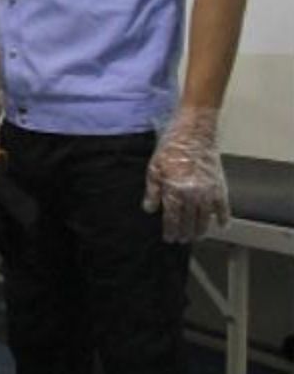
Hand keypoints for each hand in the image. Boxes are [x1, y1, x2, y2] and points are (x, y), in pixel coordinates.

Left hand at [142, 107, 228, 242]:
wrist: (194, 132)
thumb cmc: (171, 147)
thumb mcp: (154, 168)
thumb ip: (153, 191)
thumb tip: (150, 209)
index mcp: (175, 191)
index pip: (172, 219)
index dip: (171, 230)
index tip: (169, 238)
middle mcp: (193, 195)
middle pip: (189, 222)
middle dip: (185, 233)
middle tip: (181, 240)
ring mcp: (209, 191)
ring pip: (206, 218)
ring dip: (201, 230)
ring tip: (197, 236)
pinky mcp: (220, 185)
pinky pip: (224, 207)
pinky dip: (223, 218)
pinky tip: (221, 225)